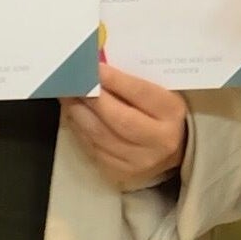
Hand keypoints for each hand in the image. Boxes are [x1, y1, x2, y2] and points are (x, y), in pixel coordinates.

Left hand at [61, 64, 187, 188]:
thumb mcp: (158, 92)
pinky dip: (79, 130)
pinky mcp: (120, 172)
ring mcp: (139, 160)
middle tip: (72, 82)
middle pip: (118, 118)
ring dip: (78, 113)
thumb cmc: (160, 112)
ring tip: (67, 96)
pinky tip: (73, 116)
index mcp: (171, 111)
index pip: (140, 93)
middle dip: (91, 98)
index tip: (93, 67)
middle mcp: (159, 139)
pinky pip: (93, 149)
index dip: (115, 80)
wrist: (173, 152)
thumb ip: (132, 82)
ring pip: (100, 136)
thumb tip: (96, 70)